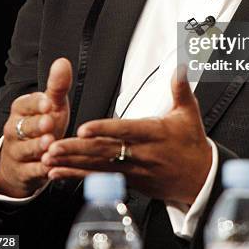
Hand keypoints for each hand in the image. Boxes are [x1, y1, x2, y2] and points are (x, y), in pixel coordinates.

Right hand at [0, 57, 71, 197]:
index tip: (49, 103)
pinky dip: (40, 170)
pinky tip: (50, 168)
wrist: (25, 160)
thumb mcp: (52, 105)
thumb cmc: (42, 125)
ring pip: (26, 150)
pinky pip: (31, 172)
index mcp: (21, 109)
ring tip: (50, 145)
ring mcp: (17, 152)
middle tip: (48, 123)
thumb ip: (57, 86)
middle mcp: (14, 130)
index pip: (26, 104)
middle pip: (24, 127)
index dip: (37, 104)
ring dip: (38, 148)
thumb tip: (62, 62)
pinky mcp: (23, 173)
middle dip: (36, 125)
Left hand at [42, 67, 211, 203]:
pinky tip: (57, 173)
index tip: (84, 128)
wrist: (198, 178)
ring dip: (71, 164)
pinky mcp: (128, 182)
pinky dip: (77, 176)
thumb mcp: (189, 113)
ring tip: (49, 159)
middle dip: (77, 150)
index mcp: (154, 134)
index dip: (105, 130)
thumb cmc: (191, 143)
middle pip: (105, 151)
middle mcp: (141, 154)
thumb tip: (180, 66)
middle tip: (53, 146)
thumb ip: (180, 88)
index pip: (126, 131)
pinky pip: (99, 179)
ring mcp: (133, 170)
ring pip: (98, 167)